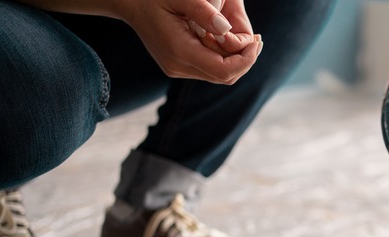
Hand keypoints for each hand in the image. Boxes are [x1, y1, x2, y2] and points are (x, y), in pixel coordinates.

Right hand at [117, 0, 261, 83]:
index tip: (256, 41)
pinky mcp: (178, 66)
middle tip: (259, 40)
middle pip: (224, 77)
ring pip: (219, 76)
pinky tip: (231, 42)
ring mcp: (177, 69)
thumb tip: (227, 30)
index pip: (224, 70)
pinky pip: (209, 69)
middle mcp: (179, 67)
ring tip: (250, 41)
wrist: (129, 3)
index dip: (246, 60)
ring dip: (237, 61)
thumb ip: (203, 11)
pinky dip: (224, 59)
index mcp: (180, 51)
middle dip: (246, 61)